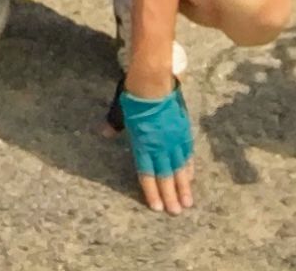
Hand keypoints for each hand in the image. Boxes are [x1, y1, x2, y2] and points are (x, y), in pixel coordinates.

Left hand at [118, 85, 194, 212]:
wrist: (154, 82)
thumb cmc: (134, 97)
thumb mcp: (120, 112)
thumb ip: (114, 125)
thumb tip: (104, 133)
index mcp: (142, 144)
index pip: (147, 173)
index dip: (152, 191)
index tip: (156, 207)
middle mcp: (159, 146)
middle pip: (165, 175)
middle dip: (170, 195)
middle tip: (175, 213)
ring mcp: (174, 140)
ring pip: (179, 168)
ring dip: (184, 187)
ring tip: (188, 203)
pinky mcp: (183, 132)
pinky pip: (187, 154)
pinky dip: (189, 168)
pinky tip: (191, 178)